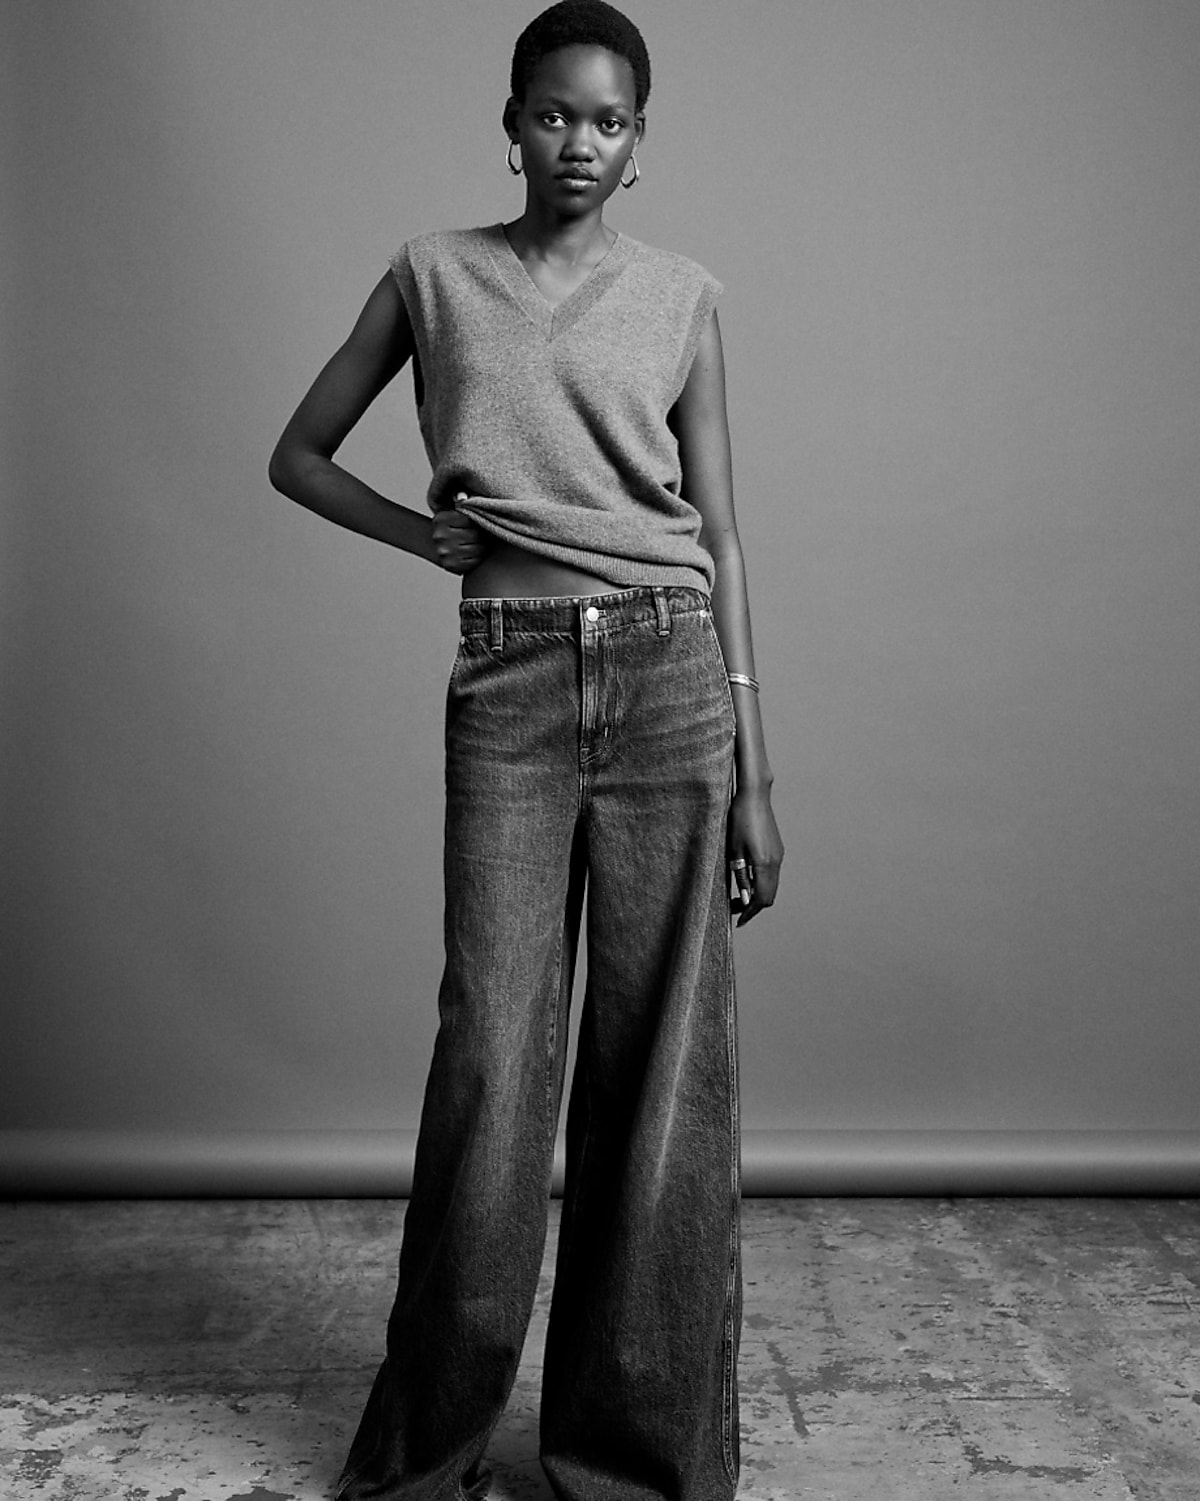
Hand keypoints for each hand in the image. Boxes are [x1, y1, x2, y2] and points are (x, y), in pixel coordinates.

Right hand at [431, 499, 493, 574]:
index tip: (478, 521)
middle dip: (482, 534)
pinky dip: (479, 557)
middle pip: (475, 534)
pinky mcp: (451, 566)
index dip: (478, 519)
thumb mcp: (453, 512)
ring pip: (477, 548)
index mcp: (441, 519)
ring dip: (483, 546)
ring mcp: (444, 552)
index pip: (470, 518)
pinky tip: (475, 552)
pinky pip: (474, 561)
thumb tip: (463, 497)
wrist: (436, 546)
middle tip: (484, 533)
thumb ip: (461, 503)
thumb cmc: (451, 527)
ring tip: (481, 542)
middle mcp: (440, 536)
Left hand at [727, 787, 783, 926]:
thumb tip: (745, 899)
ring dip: (758, 894)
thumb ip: (740, 876)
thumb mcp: (734, 850)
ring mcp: (778, 855)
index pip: (762, 899)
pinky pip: (772, 874)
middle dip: (754, 906)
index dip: (750, 912)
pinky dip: (761, 883)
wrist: (754, 796)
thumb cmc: (739, 820)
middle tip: (735, 908)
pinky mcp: (777, 849)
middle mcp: (776, 862)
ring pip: (772, 885)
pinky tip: (747, 879)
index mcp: (765, 864)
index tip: (738, 920)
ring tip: (739, 895)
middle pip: (769, 896)